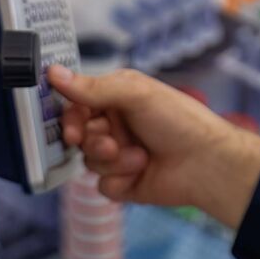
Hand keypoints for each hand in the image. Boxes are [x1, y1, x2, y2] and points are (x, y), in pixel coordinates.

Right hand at [47, 65, 259, 228]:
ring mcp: (119, 156)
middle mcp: (116, 127)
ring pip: (89, 162)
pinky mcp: (125, 183)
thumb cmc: (179, 121)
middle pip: (79, 137)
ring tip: (139, 156)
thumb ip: (92, 86)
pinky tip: (141, 172)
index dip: (70, 119)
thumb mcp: (136, 94)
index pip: (77, 106)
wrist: (207, 163)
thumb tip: (53, 72)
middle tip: (110, 144)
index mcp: (117, 100)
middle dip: (94, 141)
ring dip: (112, 160)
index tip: (72, 131)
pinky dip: (119, 180)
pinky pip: (102, 186)